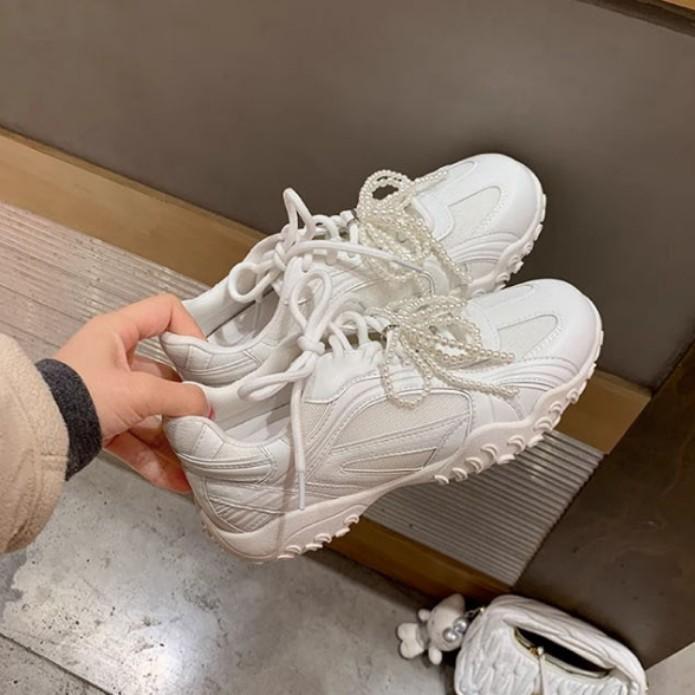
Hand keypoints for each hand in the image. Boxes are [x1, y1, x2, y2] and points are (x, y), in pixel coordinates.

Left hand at [56, 294, 207, 491]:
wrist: (35, 437)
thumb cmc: (80, 396)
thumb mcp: (139, 392)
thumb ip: (181, 397)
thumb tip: (206, 408)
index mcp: (117, 333)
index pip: (164, 313)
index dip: (190, 331)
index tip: (206, 361)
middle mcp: (113, 360)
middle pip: (165, 374)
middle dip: (188, 401)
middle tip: (209, 416)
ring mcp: (109, 394)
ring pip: (152, 412)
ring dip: (175, 436)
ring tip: (198, 456)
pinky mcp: (102, 424)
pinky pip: (137, 440)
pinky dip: (156, 458)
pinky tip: (179, 479)